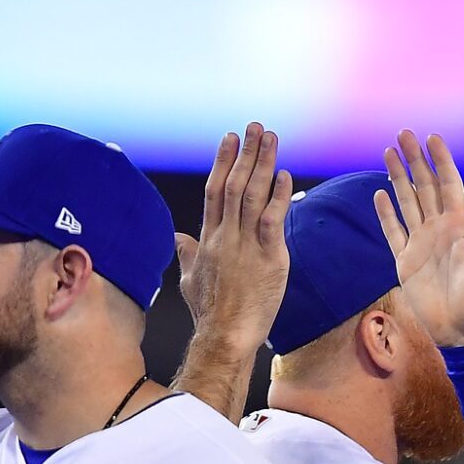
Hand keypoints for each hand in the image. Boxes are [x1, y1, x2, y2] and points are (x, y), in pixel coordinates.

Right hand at [174, 124, 293, 348]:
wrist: (224, 336)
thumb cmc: (209, 313)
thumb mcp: (189, 280)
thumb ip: (185, 254)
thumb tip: (178, 238)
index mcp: (208, 238)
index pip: (214, 190)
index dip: (223, 162)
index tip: (230, 138)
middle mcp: (225, 236)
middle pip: (234, 185)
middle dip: (245, 153)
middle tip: (255, 127)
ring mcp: (245, 246)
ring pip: (252, 195)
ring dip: (262, 164)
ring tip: (271, 138)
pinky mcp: (268, 260)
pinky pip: (271, 221)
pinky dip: (278, 197)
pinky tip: (284, 176)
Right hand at [375, 131, 463, 348]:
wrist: (463, 331)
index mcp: (460, 226)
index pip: (449, 185)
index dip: (441, 161)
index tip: (432, 137)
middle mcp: (439, 230)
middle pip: (424, 186)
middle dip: (414, 159)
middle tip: (403, 133)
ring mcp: (420, 243)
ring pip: (406, 202)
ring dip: (398, 177)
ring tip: (388, 152)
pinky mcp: (405, 261)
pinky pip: (393, 231)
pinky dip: (385, 214)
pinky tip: (379, 194)